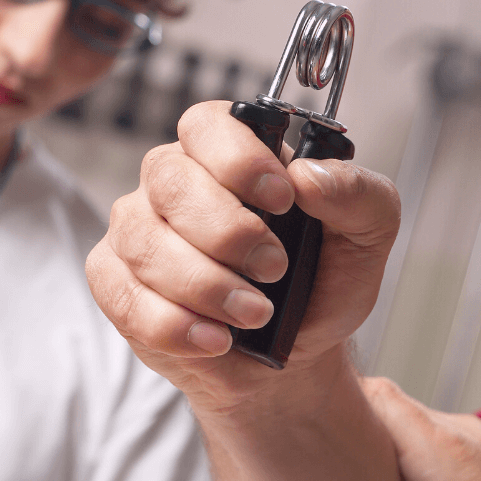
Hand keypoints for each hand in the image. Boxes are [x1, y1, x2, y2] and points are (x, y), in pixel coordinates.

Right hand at [86, 100, 400, 413]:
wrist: (289, 355)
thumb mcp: (365, 238)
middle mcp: (173, 182)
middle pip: (171, 182)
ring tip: (254, 314)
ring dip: (205, 286)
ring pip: (145, 243)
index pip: (207, 125)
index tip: (281, 199)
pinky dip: (173, 324)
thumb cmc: (318, 285)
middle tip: (274, 269)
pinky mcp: (115, 282)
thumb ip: (357, 195)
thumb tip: (310, 176)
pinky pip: (122, 295)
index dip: (238, 159)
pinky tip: (214, 340)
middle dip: (227, 233)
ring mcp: (136, 230)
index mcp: (228, 153)